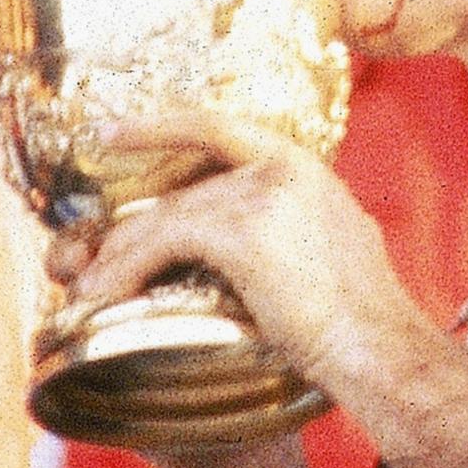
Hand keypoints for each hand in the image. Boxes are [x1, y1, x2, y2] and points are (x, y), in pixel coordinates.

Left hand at [51, 110, 426, 404]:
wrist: (378, 342)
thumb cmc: (364, 318)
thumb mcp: (338, 247)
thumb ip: (302, 227)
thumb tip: (278, 246)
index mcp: (305, 168)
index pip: (221, 129)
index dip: (162, 126)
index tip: (113, 130)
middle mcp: (282, 169)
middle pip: (184, 186)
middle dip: (132, 222)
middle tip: (90, 251)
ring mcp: (261, 194)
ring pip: (167, 215)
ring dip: (122, 255)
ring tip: (90, 288)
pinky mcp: (240, 231)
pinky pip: (164, 241)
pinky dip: (128, 268)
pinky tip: (108, 293)